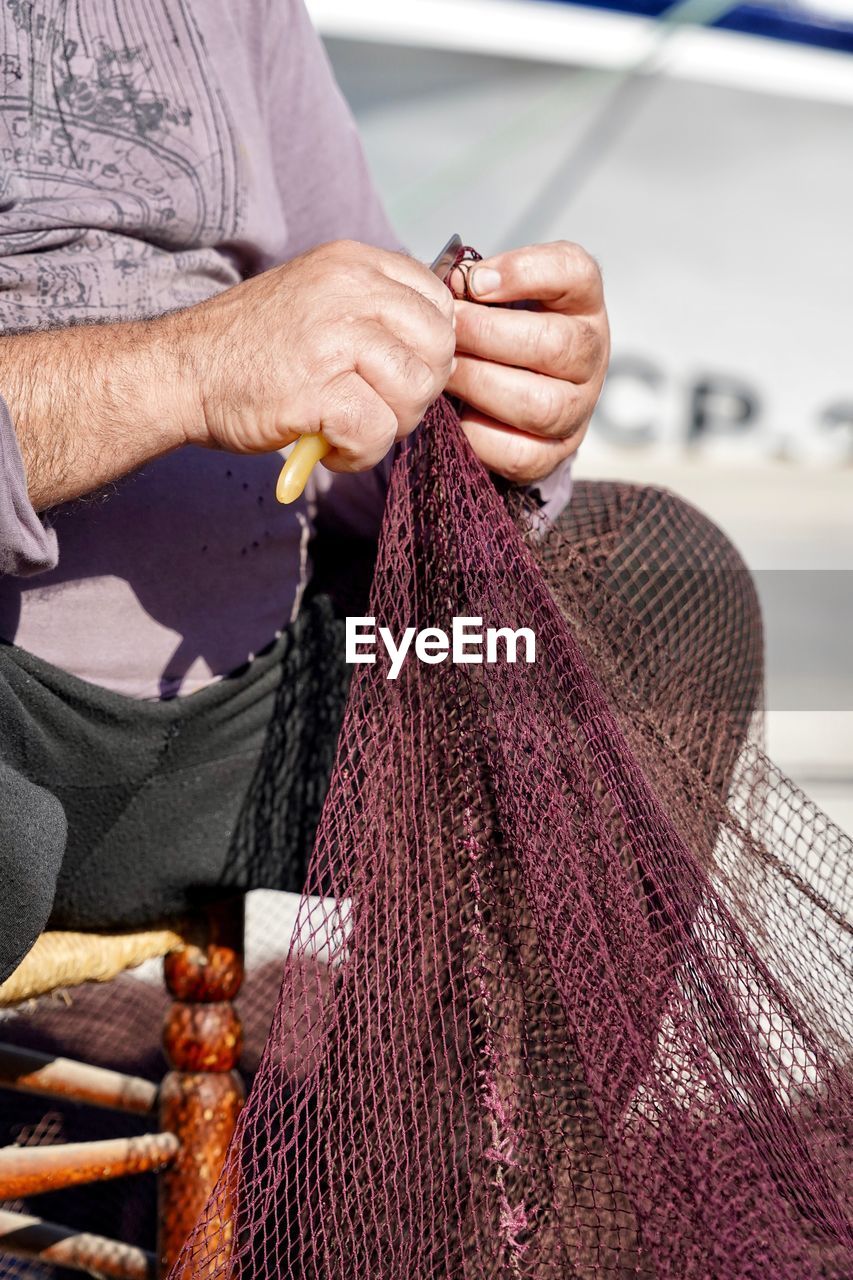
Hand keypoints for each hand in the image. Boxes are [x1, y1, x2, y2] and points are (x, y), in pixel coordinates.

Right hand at [177, 239, 455, 472]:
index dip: (428, 349)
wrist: (181, 371)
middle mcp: (349, 289)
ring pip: (416, 392)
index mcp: (353, 263)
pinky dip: (359, 454)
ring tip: (348, 428)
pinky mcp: (319, 390)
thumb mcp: (317, 299)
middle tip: (376, 408)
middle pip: (439, 348)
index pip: (438, 302)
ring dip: (390, 426)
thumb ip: (372, 310)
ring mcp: (334, 337)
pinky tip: (330, 448)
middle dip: (418, 391)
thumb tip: (435, 350)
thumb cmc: (251, 348)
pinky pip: (378, 432)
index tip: (394, 373)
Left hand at [446, 241, 608, 483]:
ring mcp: (579, 407)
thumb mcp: (494, 296)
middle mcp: (591, 353)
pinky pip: (520, 453)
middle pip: (555, 345)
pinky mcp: (556, 452)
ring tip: (445, 372)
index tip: (474, 282)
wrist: (509, 393)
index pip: (575, 273)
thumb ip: (474, 285)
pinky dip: (478, 435)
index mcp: (581, 301)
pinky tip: (455, 414)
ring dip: (481, 386)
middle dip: (487, 336)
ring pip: (541, 405)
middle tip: (446, 332)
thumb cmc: (496, 332)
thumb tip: (449, 285)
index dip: (524, 274)